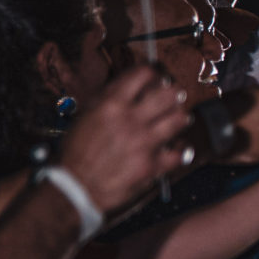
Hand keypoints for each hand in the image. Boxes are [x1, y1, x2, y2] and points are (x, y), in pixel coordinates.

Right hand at [53, 63, 189, 214]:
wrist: (76, 185)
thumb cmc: (77, 151)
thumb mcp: (86, 115)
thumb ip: (109, 99)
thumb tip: (131, 86)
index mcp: (111, 104)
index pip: (144, 74)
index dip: (155, 73)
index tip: (158, 76)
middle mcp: (130, 120)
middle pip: (168, 94)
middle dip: (174, 93)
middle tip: (174, 96)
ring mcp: (144, 142)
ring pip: (179, 119)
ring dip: (181, 117)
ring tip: (179, 118)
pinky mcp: (152, 165)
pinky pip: (180, 153)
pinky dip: (182, 150)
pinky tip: (178, 147)